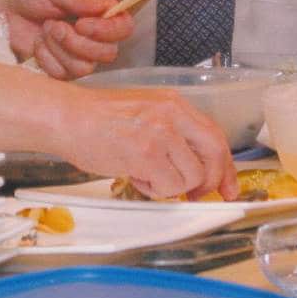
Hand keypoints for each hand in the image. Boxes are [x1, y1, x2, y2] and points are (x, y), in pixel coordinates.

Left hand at [4, 0, 131, 79]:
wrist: (6, 9)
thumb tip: (104, 8)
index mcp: (100, 11)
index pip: (124, 27)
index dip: (107, 31)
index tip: (81, 24)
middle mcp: (95, 35)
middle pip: (108, 53)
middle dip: (77, 42)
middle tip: (54, 25)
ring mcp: (79, 54)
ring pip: (85, 67)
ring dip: (59, 49)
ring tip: (45, 31)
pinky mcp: (62, 69)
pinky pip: (63, 75)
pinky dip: (46, 59)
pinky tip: (38, 44)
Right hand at [58, 84, 238, 200]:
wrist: (68, 117)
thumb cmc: (98, 119)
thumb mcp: (144, 113)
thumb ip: (173, 133)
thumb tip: (197, 167)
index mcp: (174, 103)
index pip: (215, 135)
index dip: (225, 165)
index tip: (228, 186)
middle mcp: (172, 114)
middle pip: (215, 154)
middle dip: (211, 181)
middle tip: (197, 194)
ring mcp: (161, 133)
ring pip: (192, 177)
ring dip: (171, 185)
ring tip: (144, 174)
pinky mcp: (147, 153)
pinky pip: (168, 187)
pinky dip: (153, 189)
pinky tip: (134, 175)